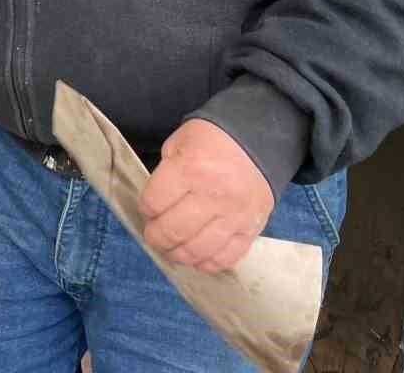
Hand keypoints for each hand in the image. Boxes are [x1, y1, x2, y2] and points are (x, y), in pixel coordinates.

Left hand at [138, 119, 272, 274]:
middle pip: (172, 232)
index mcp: (191, 169)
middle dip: (156, 237)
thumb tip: (154, 207)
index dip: (145, 209)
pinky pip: (226, 259)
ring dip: (177, 254)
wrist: (258, 141)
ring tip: (172, 248)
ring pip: (197, 251)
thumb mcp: (179, 143)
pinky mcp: (252, 229)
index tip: (148, 209)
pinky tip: (196, 256)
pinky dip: (206, 263)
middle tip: (155, 234)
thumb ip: (164, 175)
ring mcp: (235, 216)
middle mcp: (214, 196)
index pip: (154, 203)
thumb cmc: (212, 140)